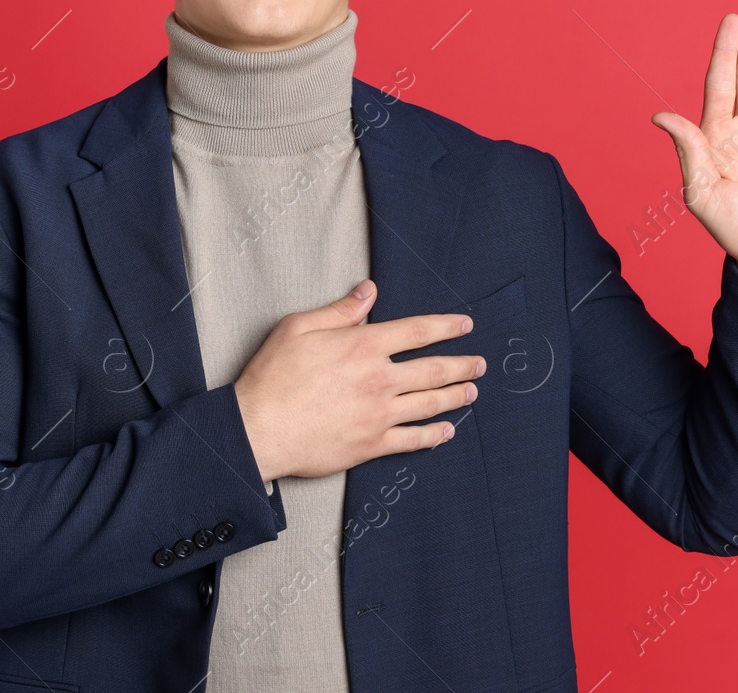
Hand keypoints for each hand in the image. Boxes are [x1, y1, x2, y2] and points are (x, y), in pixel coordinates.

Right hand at [232, 280, 485, 481]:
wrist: (258, 429)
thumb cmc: (272, 376)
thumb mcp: (298, 328)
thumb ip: (339, 311)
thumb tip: (368, 292)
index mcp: (363, 346)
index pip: (417, 332)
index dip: (445, 326)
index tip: (465, 325)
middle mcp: (379, 380)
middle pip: (433, 370)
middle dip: (461, 365)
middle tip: (479, 364)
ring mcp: (378, 415)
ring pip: (429, 404)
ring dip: (455, 397)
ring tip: (471, 392)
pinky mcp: (371, 445)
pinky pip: (413, 440)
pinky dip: (434, 435)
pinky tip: (446, 431)